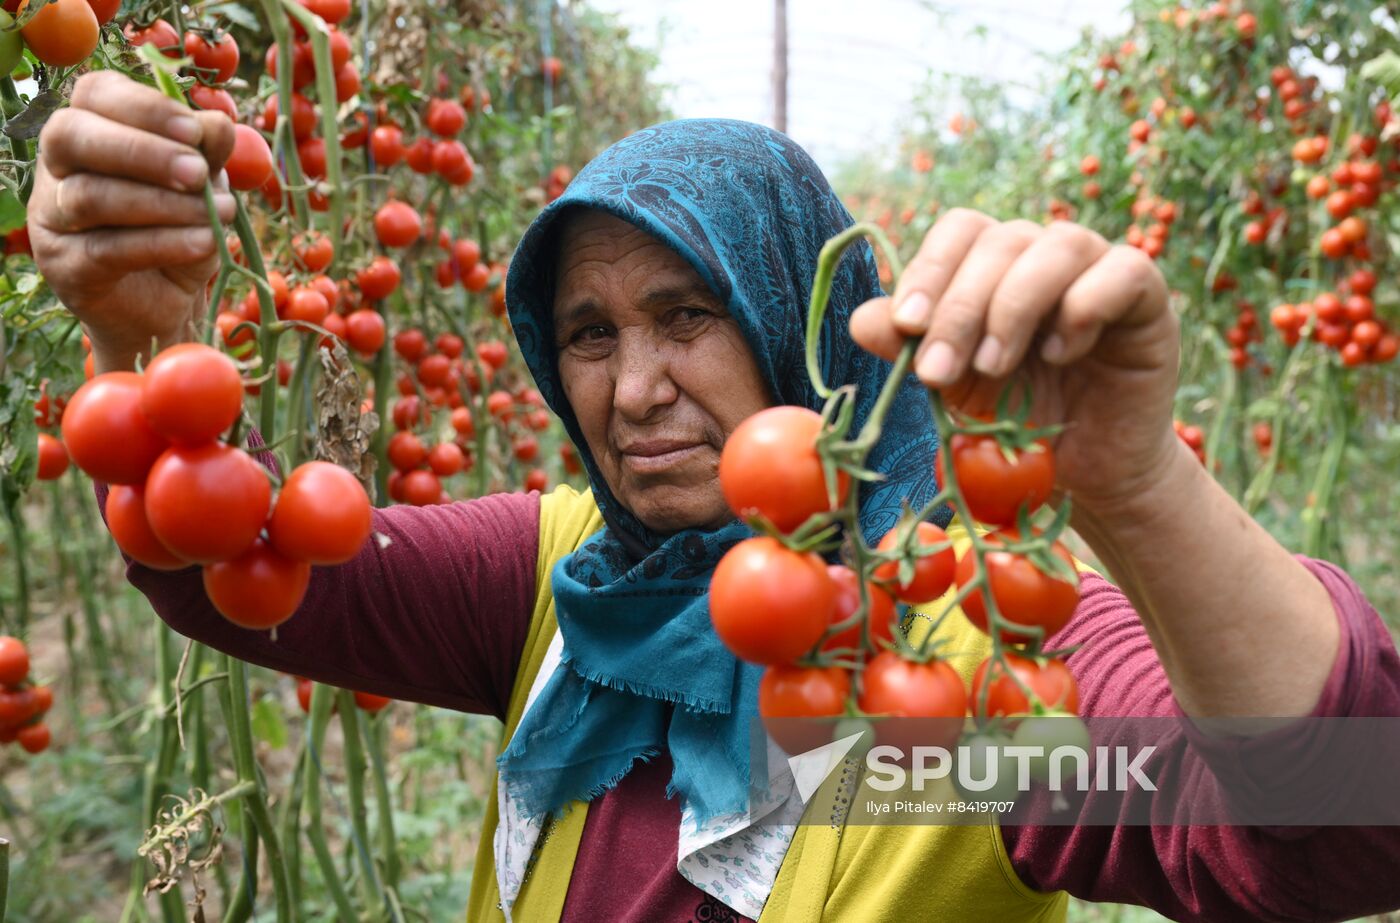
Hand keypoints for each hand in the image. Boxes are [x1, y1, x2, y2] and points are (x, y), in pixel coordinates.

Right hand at [29, 71, 236, 370]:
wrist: (169, 302)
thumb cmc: (181, 228)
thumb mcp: (204, 186)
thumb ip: (208, 153)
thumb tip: (218, 123)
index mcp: (90, 129)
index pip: (95, 94)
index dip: (143, 106)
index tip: (195, 129)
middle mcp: (58, 167)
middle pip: (70, 135)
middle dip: (141, 151)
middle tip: (197, 173)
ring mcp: (52, 217)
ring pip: (89, 196)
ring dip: (162, 204)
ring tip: (217, 215)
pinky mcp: (65, 266)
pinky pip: (106, 249)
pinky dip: (162, 243)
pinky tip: (204, 242)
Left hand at [849, 207, 1179, 516]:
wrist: (1083, 470)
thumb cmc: (1014, 420)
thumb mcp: (951, 386)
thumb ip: (910, 349)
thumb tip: (864, 319)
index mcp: (993, 263)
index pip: (960, 230)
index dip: (930, 269)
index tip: (907, 326)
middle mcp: (1043, 253)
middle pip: (1000, 241)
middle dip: (960, 308)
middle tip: (939, 372)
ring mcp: (1097, 268)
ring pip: (1056, 246)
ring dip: (1014, 307)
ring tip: (994, 368)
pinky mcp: (1146, 298)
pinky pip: (1122, 271)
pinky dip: (1083, 307)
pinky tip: (1061, 354)